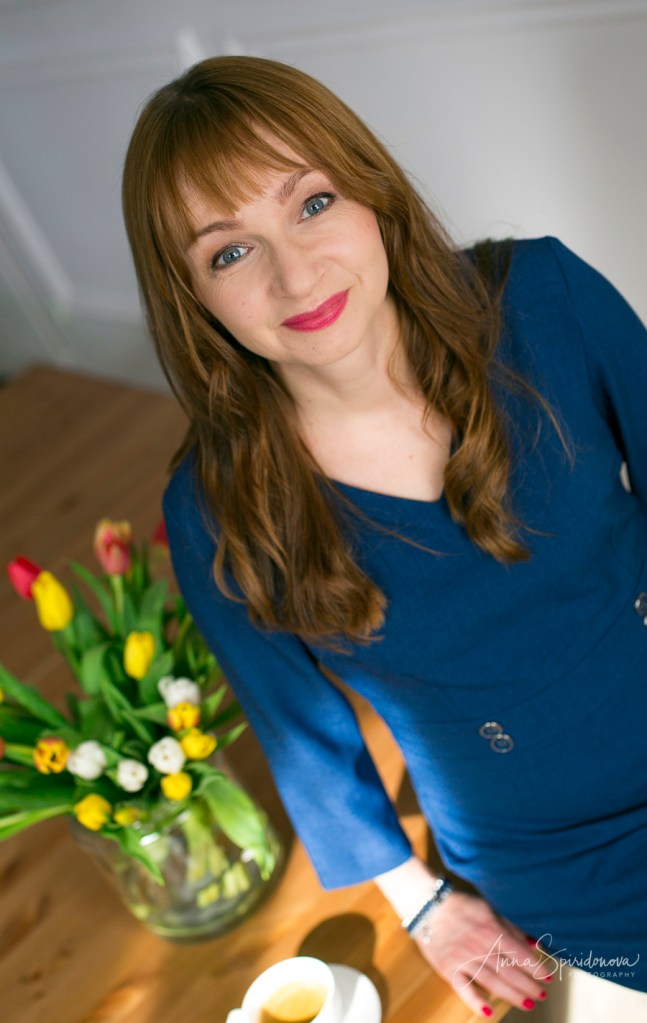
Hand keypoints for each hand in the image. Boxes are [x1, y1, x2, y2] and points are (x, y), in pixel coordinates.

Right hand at [414, 890, 550, 1016]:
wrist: (427, 905)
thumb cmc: (462, 906)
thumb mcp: (489, 909)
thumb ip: (512, 927)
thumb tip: (535, 943)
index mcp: (490, 928)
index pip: (519, 954)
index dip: (536, 968)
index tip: (548, 978)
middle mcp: (478, 945)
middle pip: (509, 971)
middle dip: (528, 985)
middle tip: (542, 994)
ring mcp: (462, 958)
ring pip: (492, 982)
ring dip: (512, 995)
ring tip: (528, 1003)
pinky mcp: (448, 968)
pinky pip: (463, 989)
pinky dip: (476, 1002)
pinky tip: (489, 1012)